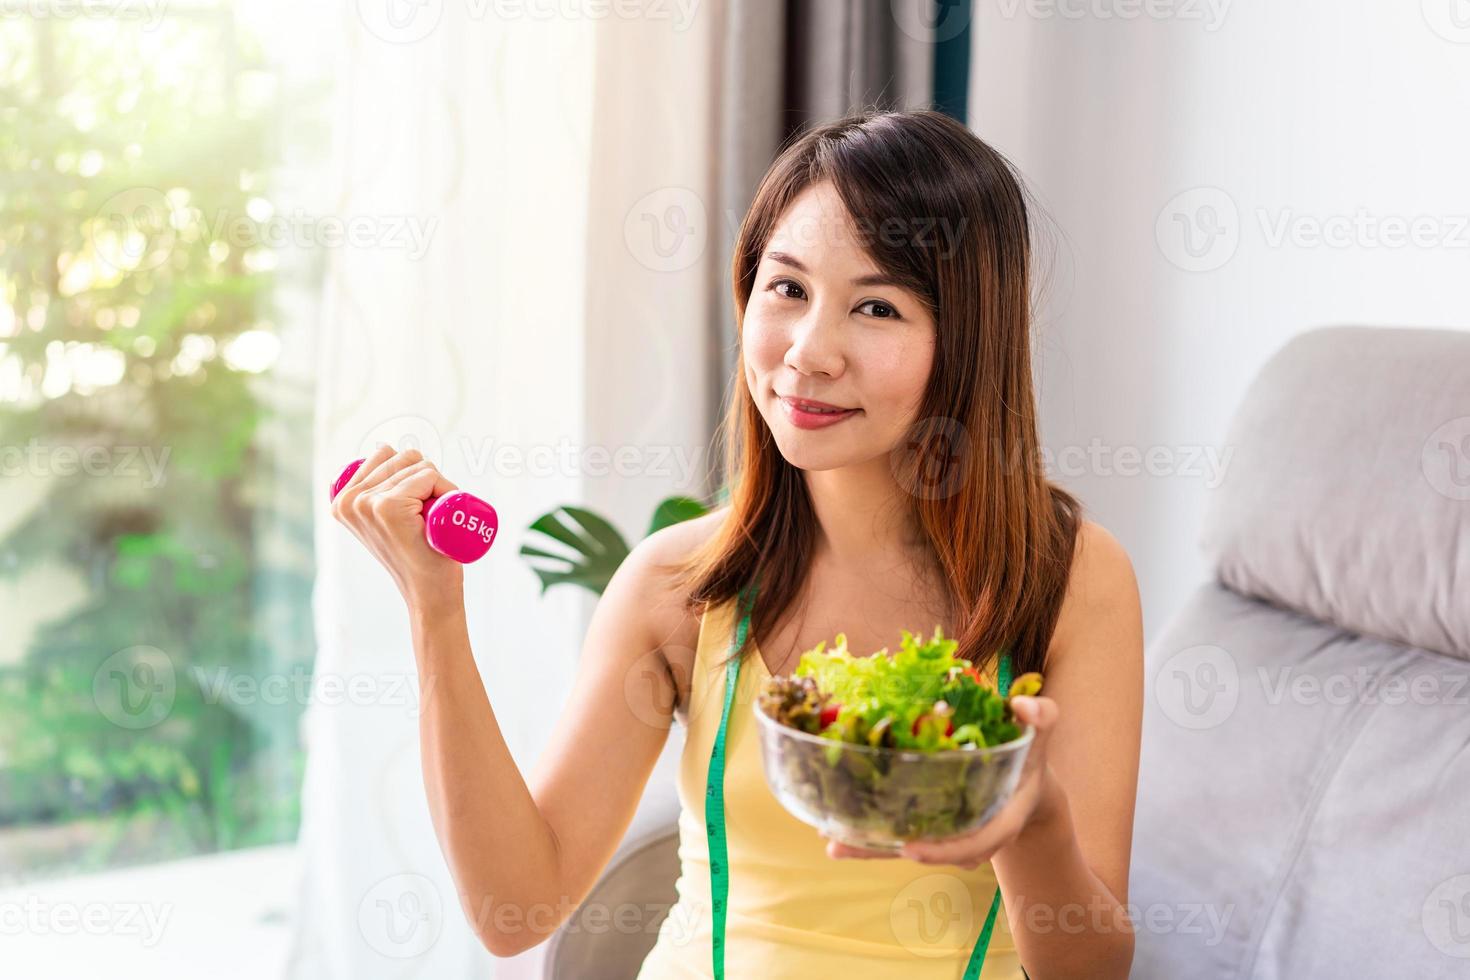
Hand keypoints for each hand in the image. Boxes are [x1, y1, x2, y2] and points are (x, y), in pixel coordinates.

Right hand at [329, 444, 463, 610]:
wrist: (429, 593)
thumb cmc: (417, 554)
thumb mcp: (385, 519)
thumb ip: (374, 489)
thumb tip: (382, 448)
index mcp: (342, 499)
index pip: (387, 454)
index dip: (412, 477)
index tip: (412, 510)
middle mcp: (349, 499)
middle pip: (406, 458)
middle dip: (427, 481)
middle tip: (426, 518)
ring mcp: (367, 503)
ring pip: (420, 466)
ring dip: (438, 488)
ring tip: (431, 521)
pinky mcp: (389, 507)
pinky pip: (429, 476)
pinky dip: (445, 490)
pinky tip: (437, 520)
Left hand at [823, 695, 1062, 868]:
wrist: (1026, 776)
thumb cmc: (1030, 751)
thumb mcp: (1039, 733)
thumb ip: (1040, 718)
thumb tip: (1024, 708)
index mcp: (1001, 818)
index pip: (976, 842)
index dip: (945, 849)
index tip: (911, 849)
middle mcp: (971, 830)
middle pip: (931, 850)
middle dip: (889, 851)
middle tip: (846, 846)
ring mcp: (948, 829)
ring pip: (908, 844)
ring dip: (870, 848)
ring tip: (831, 844)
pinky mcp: (930, 822)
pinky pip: (900, 832)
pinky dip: (870, 835)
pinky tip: (834, 835)